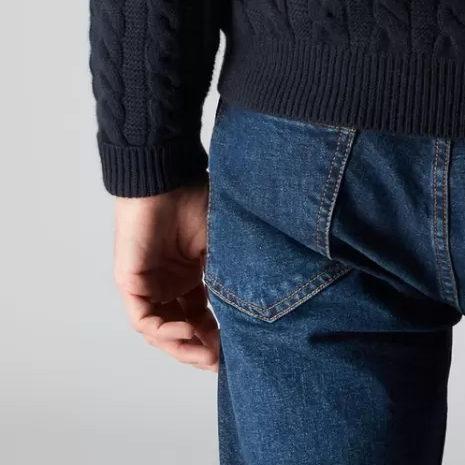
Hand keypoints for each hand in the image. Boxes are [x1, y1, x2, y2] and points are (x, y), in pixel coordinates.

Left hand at [113, 181, 219, 369]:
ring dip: (183, 347)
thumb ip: (229, 276)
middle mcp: (168, 285)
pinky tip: (187, 331)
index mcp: (190, 274)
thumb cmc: (196, 200)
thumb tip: (254, 308)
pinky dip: (165, 331)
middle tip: (221, 362)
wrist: (166, 180)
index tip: (237, 350)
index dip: (217, 336)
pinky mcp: (131, 285)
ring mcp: (149, 286)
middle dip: (201, 350)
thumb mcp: (220, 246)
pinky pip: (145, 320)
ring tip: (207, 354)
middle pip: (182, 330)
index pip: (202, 315)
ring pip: (162, 332)